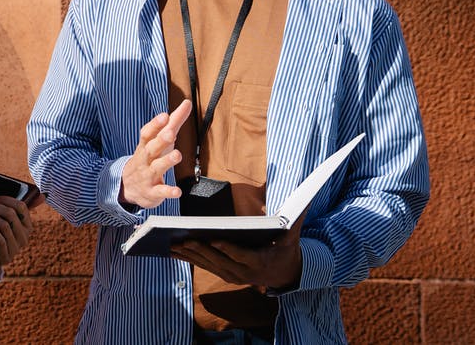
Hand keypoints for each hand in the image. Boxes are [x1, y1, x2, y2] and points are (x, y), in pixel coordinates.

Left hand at [0, 195, 32, 265]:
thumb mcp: (12, 223)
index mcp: (28, 226)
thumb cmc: (0, 235)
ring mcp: (16, 248)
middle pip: (11, 214)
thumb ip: (23, 209)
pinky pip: (0, 239)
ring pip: (4, 225)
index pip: (21, 207)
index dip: (7, 199)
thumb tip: (43, 195)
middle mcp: (24, 237)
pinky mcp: (6, 256)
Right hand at [120, 100, 191, 208]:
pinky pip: (160, 192)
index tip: (164, 116)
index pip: (147, 133)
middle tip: (170, 133)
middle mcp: (145, 160)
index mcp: (146, 146)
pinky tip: (177, 191)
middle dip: (160, 141)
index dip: (155, 125)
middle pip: (151, 149)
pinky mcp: (152, 192)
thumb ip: (174, 122)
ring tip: (177, 155)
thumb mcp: (159, 140)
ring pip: (156, 168)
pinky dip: (168, 192)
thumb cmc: (148, 158)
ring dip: (166, 162)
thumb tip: (187, 103)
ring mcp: (148, 176)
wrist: (127, 187)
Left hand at [169, 214, 303, 291]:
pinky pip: (204, 266)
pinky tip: (172, 250)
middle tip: (184, 239)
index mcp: (260, 261)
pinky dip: (188, 259)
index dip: (227, 248)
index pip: (242, 255)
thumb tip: (304, 197)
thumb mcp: (292, 235)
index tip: (214, 239)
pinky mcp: (224, 275)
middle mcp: (245, 273)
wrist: (285, 274)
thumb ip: (295, 217)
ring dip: (189, 255)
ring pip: (208, 265)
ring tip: (170, 243)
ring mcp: (233, 276)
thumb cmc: (286, 249)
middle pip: (220, 261)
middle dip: (201, 250)